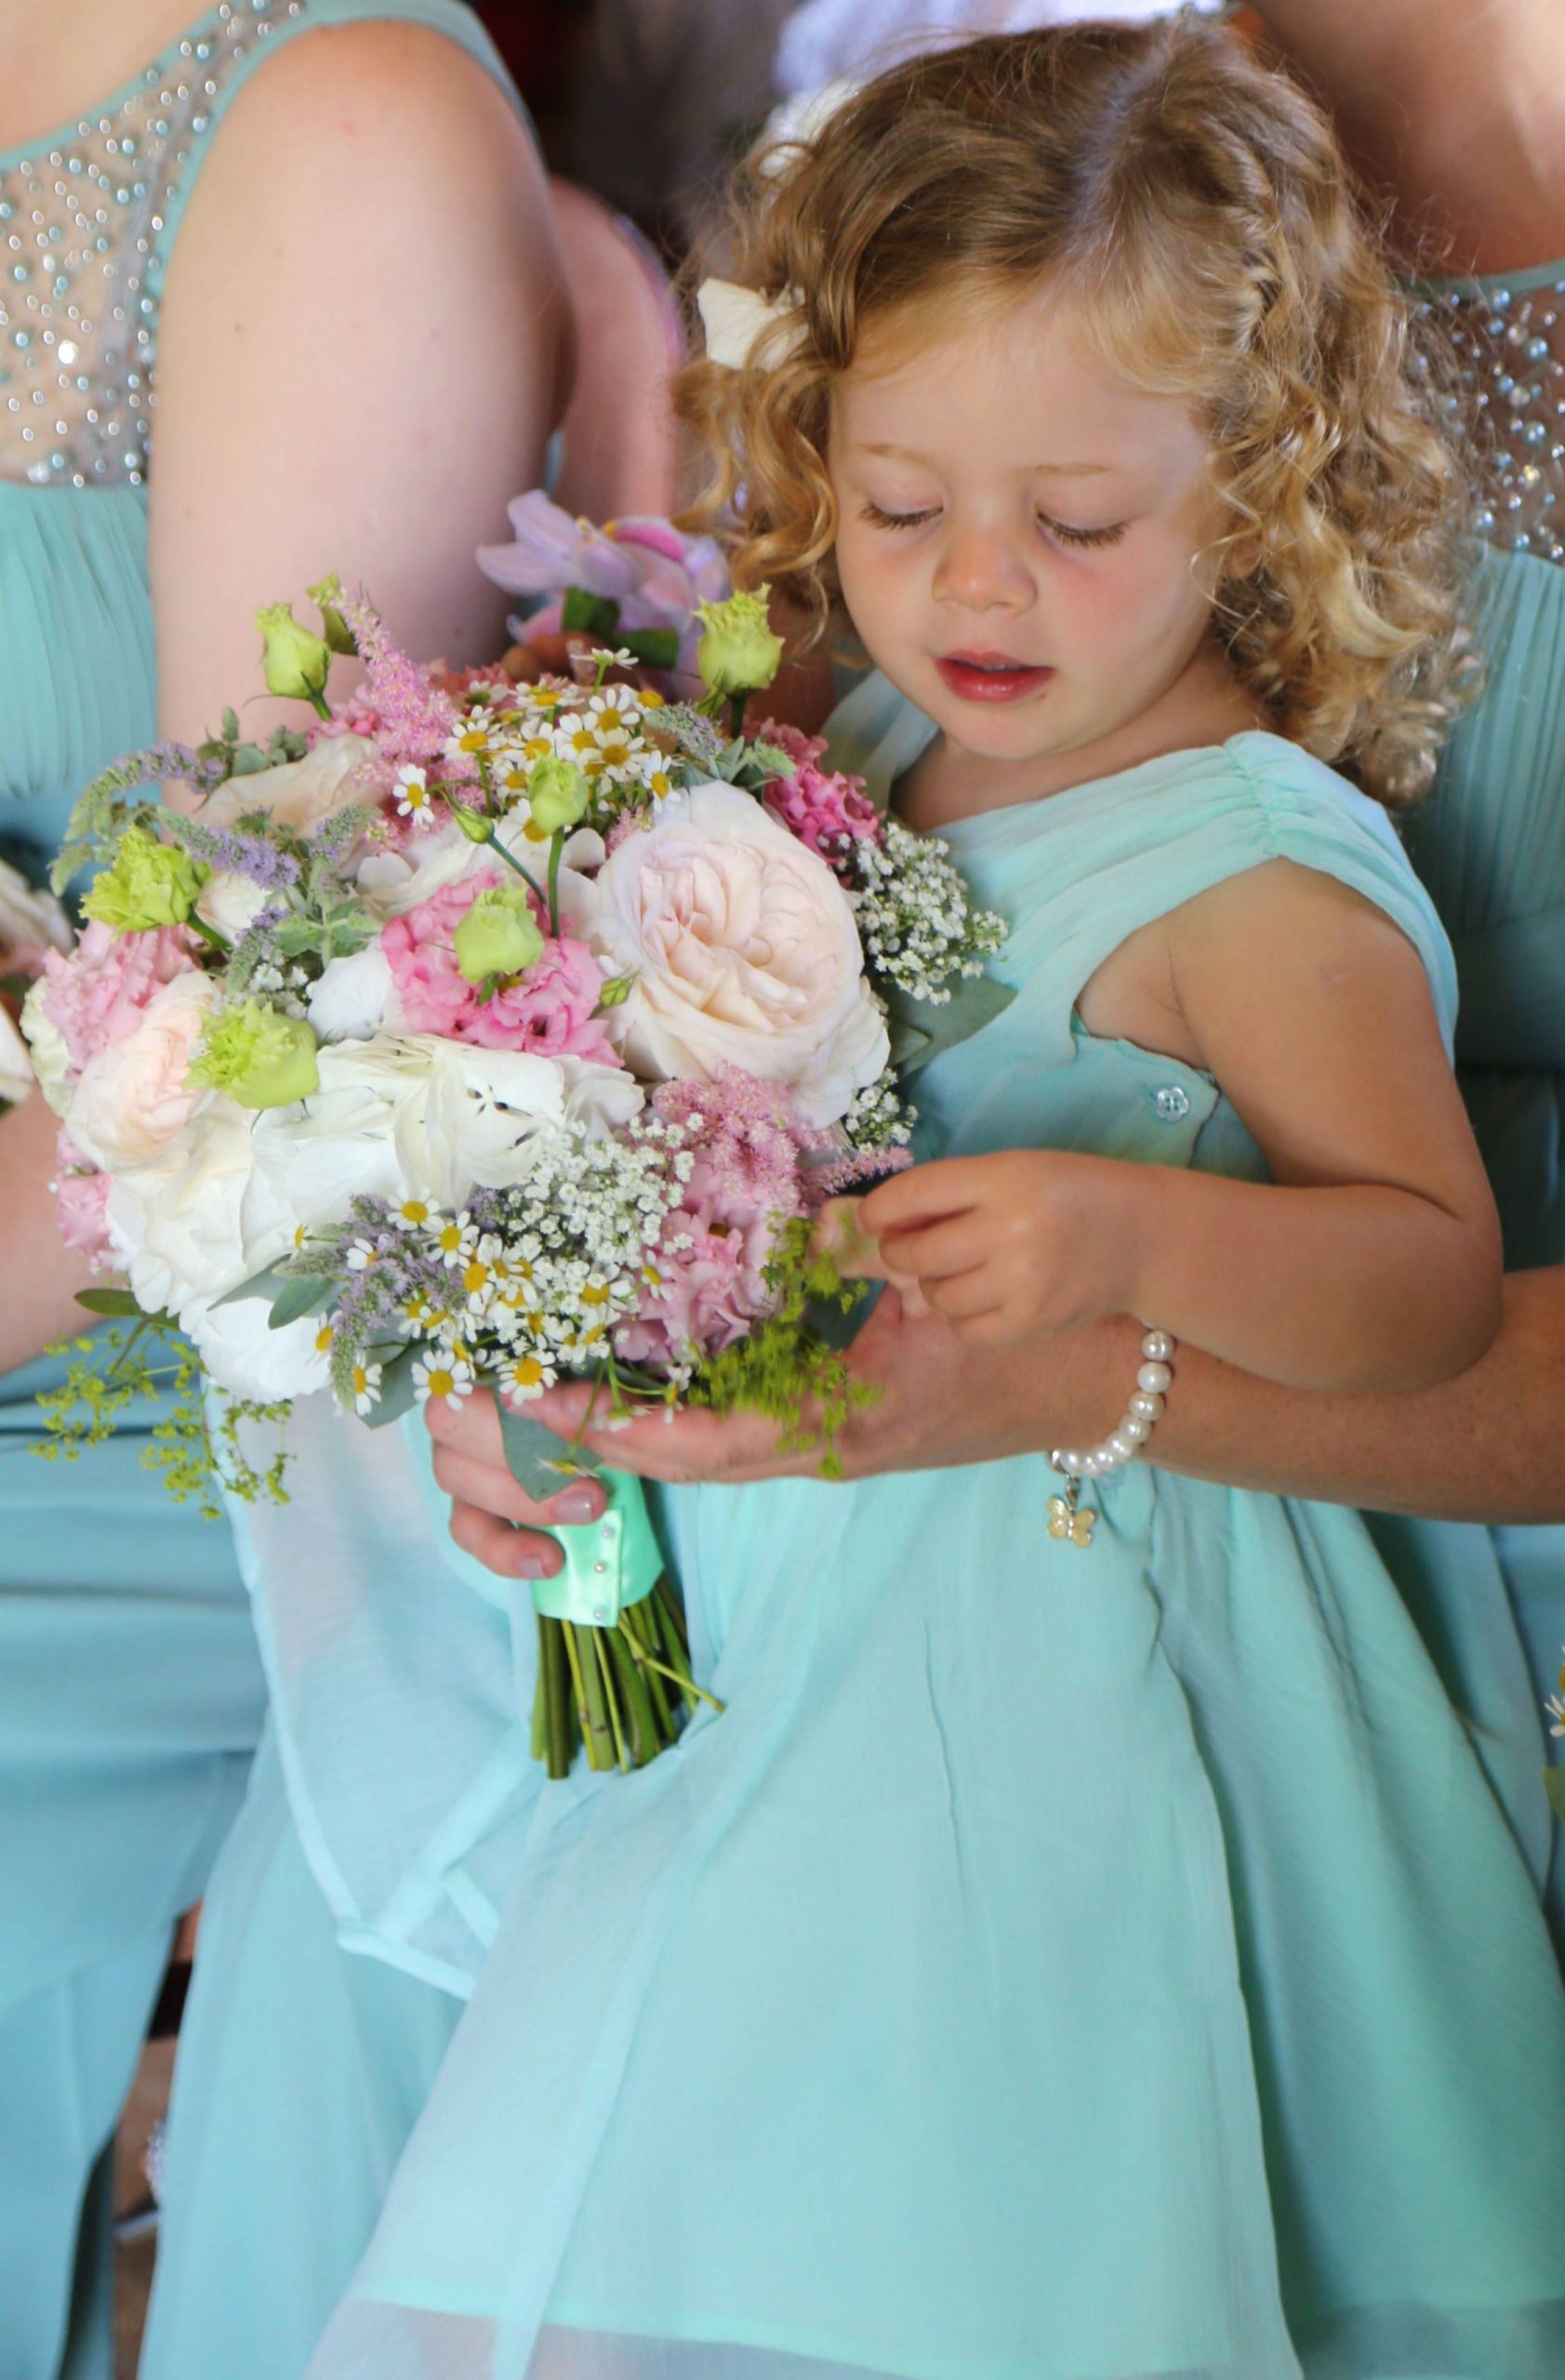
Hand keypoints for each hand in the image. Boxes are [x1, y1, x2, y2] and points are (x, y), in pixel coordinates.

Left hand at [427, 1291, 1139, 1577]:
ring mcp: (835, 1449)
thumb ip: (859, 1254)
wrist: (1097, 1381)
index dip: (630, 1428)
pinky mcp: (842, 1434)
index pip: (713, 1442)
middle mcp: (829, 1450)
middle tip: (525, 1404)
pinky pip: (750, 1433)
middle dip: (610, 1439)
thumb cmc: (1026, 1335)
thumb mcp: (943, 1289)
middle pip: (696, 1463)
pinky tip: (646, 1381)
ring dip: (643, 1431)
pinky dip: (690, 1415)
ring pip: (718, 1454)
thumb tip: (781, 1222)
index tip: (556, 1410)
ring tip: (562, 1394)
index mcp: (847, 1424)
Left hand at [834, 1153, 1138, 1346]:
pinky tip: (980, 1298)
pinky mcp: (1031, 1321)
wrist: (1141, 1237)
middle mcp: (1009, 1229)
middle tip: (907, 1249)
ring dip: (934, 1285)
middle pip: (915, 1253)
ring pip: (936, 1295)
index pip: (914, 1193)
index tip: (869, 1219)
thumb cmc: (1067, 1195)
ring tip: (958, 1271)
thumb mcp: (1014, 1170)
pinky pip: (965, 1329)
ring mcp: (1021, 1281)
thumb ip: (954, 1192)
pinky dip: (961, 1317)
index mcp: (1002, 1177)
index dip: (880, 1210)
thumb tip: (883, 1224)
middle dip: (899, 1252)